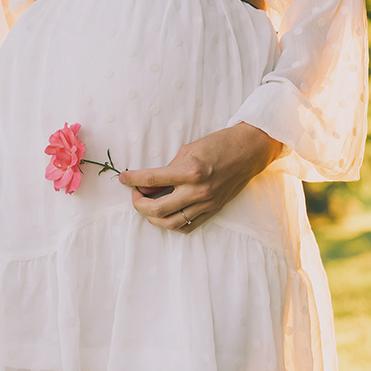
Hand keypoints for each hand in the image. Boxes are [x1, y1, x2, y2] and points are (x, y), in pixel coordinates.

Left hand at [118, 123, 283, 233]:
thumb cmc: (217, 145)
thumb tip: (146, 185)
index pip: (150, 180)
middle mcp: (197, 191)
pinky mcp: (213, 210)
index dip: (131, 180)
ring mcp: (205, 203)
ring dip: (152, 217)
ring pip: (170, 222)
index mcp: (189, 171)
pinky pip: (187, 226)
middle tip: (134, 195)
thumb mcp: (187, 150)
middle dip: (138, 204)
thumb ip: (167, 170)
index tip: (122, 178)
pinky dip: (171, 223)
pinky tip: (165, 214)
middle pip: (156, 209)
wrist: (248, 151)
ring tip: (147, 206)